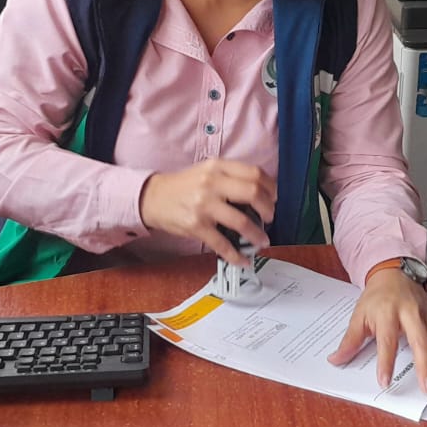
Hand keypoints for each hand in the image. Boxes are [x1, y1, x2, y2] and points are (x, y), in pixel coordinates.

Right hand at [138, 159, 273, 265]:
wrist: (153, 198)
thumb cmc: (183, 186)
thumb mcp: (207, 171)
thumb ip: (230, 177)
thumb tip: (260, 195)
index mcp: (217, 167)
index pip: (254, 173)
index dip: (270, 188)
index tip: (273, 198)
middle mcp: (212, 183)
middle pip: (253, 193)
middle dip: (268, 209)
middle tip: (269, 218)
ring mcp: (203, 205)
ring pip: (241, 221)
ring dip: (257, 235)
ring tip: (262, 241)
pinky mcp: (196, 225)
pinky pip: (222, 243)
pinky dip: (236, 255)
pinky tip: (243, 259)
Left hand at [326, 268, 426, 395]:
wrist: (393, 273)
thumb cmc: (375, 298)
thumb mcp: (358, 316)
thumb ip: (350, 340)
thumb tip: (335, 360)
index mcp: (388, 312)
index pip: (387, 340)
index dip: (386, 361)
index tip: (384, 381)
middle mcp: (410, 314)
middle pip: (420, 341)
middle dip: (425, 365)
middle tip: (426, 388)